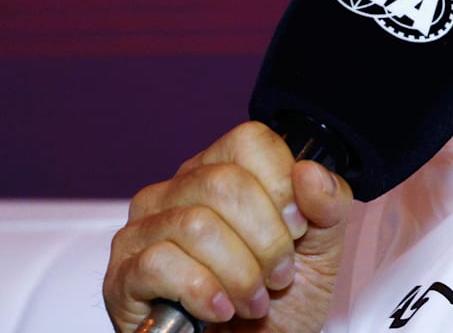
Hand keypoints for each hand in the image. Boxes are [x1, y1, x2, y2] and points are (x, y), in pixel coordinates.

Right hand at [103, 121, 353, 332]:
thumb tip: (309, 170)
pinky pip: (160, 263)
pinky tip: (218, 310)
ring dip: (240, 273)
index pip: (249, 141)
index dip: (282, 186)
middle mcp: (177, 190)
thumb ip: (328, 204)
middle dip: (266, 240)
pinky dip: (203, 292)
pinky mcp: (123, 275)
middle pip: (225, 184)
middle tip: (277, 275)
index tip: (297, 228)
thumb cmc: (281, 301)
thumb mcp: (321, 248)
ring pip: (196, 226)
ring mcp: (143, 230)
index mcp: (223, 170)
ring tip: (252, 300)